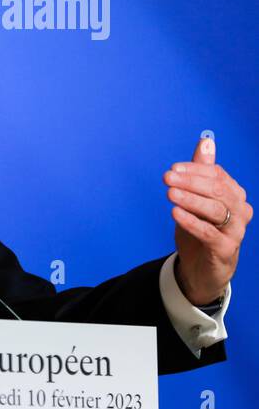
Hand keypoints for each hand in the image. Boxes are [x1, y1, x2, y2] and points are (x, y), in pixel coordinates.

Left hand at [164, 135, 250, 304]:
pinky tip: (175, 213)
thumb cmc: (200, 229)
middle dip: (192, 182)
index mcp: (235, 195)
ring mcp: (236, 231)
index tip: (172, 168)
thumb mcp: (197, 198)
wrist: (201, 267)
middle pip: (219, 191)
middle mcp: (241, 211)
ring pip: (216, 211)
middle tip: (167, 177)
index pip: (218, 176)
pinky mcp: (225, 250)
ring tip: (170, 194)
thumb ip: (202, 172)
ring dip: (191, 200)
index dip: (195, 170)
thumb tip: (206, 141)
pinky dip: (192, 222)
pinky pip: (209, 233)